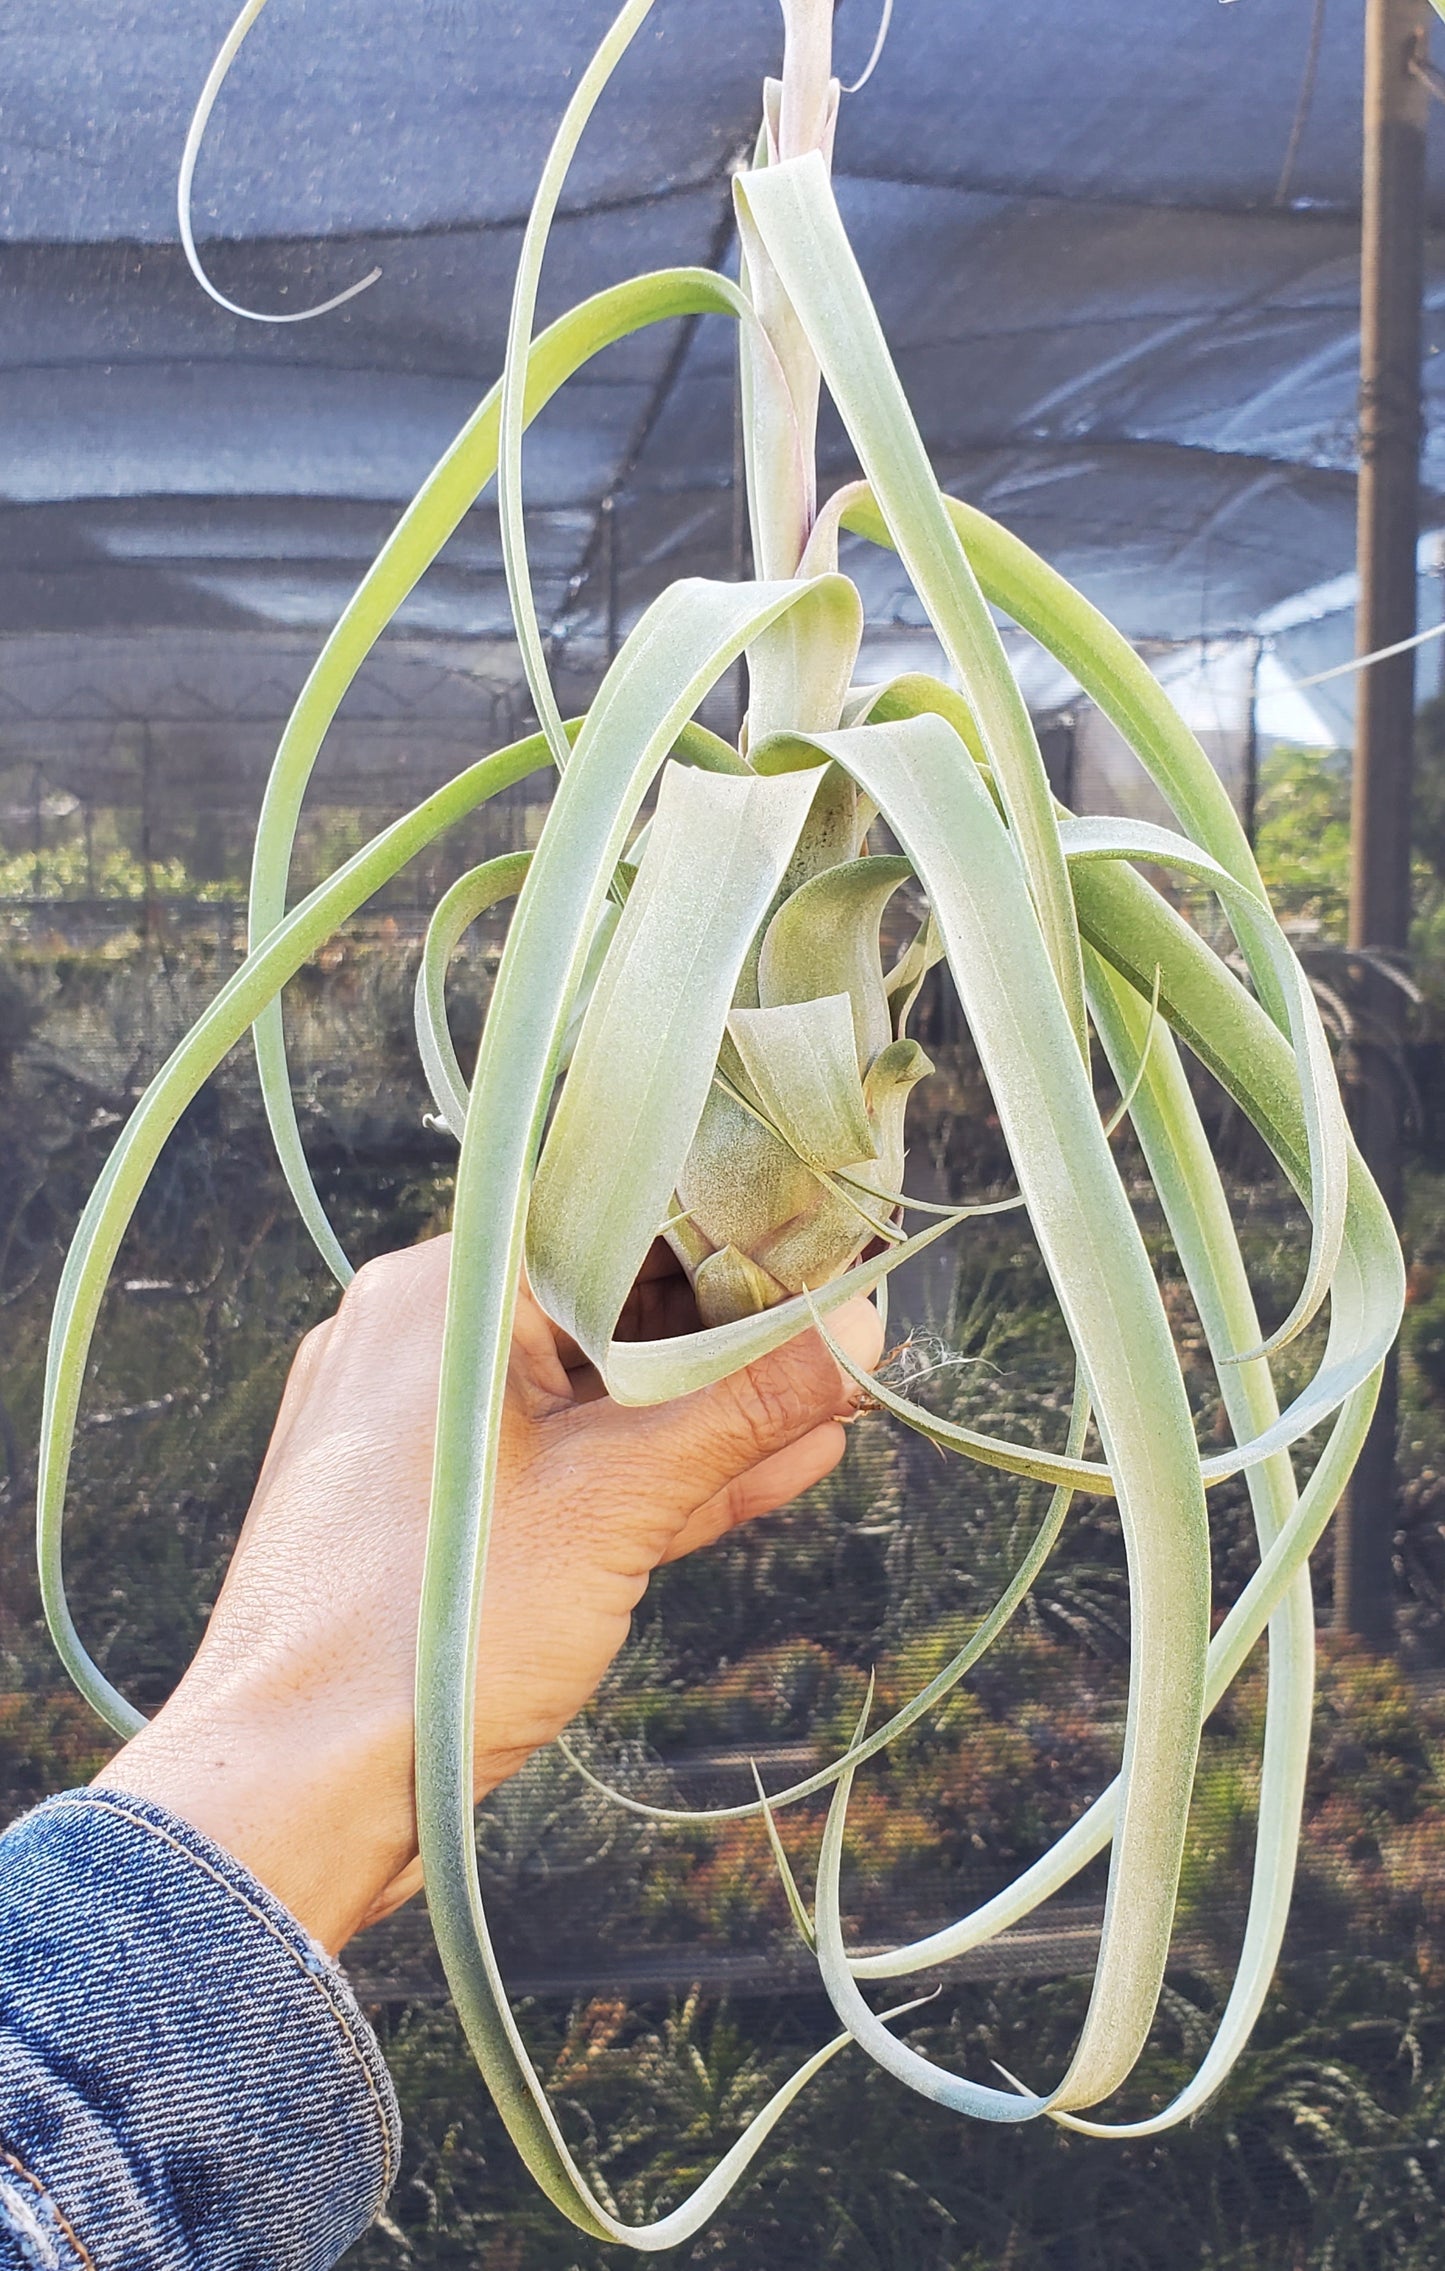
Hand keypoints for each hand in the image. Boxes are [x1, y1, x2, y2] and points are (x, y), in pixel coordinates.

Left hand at [95, 1235, 881, 1951]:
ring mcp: (422, 1426)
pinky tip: (767, 1468)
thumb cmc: (436, 1626)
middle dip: (733, 1331)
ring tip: (834, 1400)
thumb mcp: (620, 1502)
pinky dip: (650, 1468)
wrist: (297, 1793)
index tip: (827, 1250)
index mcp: (447, 1291)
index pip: (611, 1213)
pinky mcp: (432, 1507)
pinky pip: (559, 1461)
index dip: (730, 1231)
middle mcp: (422, 1335)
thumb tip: (860, 1326)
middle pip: (605, 1303)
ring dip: (707, 1408)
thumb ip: (746, 1406)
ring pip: (589, 1392)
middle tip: (848, 1332)